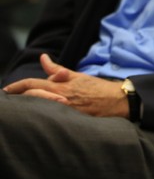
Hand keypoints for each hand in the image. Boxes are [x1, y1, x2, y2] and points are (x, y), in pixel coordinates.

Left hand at [3, 54, 128, 117]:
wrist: (117, 101)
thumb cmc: (98, 88)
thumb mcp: (78, 76)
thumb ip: (58, 69)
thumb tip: (43, 58)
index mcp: (60, 85)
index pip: (32, 84)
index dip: (16, 86)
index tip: (5, 90)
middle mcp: (59, 98)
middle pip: (30, 96)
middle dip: (16, 97)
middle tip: (7, 99)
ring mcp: (63, 111)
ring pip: (36, 107)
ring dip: (25, 107)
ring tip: (17, 109)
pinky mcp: (69, 120)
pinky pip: (48, 118)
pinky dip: (39, 116)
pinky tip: (33, 118)